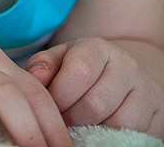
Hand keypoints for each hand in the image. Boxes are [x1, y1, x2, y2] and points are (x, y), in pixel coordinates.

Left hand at [27, 37, 163, 136]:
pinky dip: (110, 138)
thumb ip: (44, 65)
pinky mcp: (156, 114)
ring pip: (117, 122)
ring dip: (91, 131)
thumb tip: (34, 76)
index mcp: (98, 48)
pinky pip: (133, 135)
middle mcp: (126, 66)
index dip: (59, 95)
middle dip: (71, 118)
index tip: (48, 106)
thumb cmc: (81, 69)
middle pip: (95, 103)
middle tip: (61, 122)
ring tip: (78, 128)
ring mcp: (145, 90)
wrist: (121, 77)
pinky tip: (96, 133)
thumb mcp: (61, 60)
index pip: (80, 71)